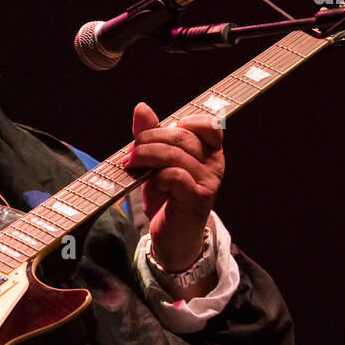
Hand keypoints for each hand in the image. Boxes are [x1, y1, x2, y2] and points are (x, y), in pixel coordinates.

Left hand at [124, 101, 224, 272]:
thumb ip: (152, 134)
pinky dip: (157, 176)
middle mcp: (214, 163)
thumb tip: (142, 108)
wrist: (173, 236)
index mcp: (210, 150)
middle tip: (131, 151)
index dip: (179, 123)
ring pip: (176, 155)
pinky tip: (150, 182)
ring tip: (131, 163)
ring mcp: (208, 181)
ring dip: (147, 155)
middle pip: (182, 136)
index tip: (156, 134)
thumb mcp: (156, 162)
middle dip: (150, 139)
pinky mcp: (196, 199)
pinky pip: (175, 176)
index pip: (206, 123)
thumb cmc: (166, 197)